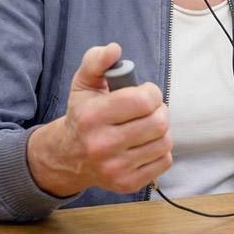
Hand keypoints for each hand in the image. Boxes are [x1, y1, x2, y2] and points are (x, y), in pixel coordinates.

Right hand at [27, 43, 172, 196]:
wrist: (68, 156)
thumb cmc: (83, 114)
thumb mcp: (84, 83)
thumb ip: (97, 60)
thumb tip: (114, 49)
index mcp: (91, 117)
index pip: (144, 100)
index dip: (151, 92)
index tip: (144, 93)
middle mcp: (101, 145)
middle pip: (159, 122)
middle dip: (159, 111)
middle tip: (148, 110)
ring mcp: (114, 168)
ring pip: (165, 142)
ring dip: (160, 131)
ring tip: (145, 127)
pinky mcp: (126, 184)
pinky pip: (164, 161)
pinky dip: (159, 151)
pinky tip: (143, 145)